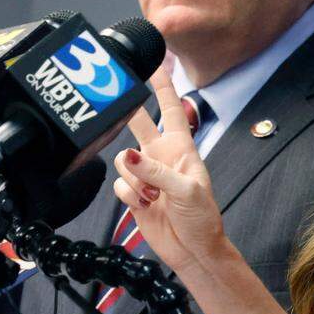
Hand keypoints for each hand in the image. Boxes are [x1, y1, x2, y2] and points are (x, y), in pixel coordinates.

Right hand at [112, 69, 226, 273]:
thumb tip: (129, 156)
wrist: (193, 251)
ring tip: (153, 196)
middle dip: (125, 115)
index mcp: (181, 147)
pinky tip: (145, 205)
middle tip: (111, 100)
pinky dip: (129, 196)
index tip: (151, 62)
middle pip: (136, 124)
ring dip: (134, 179)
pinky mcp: (133, 194)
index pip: (169, 107)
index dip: (161, 84)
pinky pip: (118, 184)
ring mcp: (146, 175)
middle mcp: (160, 156)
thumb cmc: (203, 219)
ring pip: (121, 159)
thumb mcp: (187, 191)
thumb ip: (157, 172)